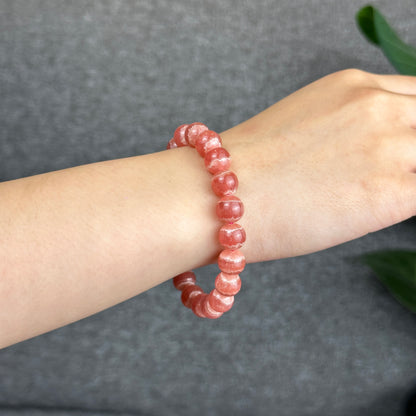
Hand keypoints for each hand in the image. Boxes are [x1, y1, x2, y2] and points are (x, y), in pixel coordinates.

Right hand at [222, 69, 415, 262]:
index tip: (402, 154)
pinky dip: (409, 202)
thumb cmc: (246, 169)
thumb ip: (346, 128)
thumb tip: (367, 153)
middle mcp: (376, 106)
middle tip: (392, 176)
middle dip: (412, 152)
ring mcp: (388, 146)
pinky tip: (377, 212)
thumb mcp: (301, 124)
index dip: (412, 130)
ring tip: (375, 198)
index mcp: (353, 85)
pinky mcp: (391, 192)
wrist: (216, 195)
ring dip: (409, 178)